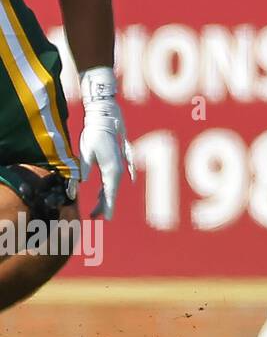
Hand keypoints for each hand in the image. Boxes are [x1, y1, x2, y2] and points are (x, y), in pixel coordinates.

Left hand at [78, 74, 133, 220]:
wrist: (106, 117)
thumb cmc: (94, 134)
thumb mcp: (85, 152)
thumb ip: (82, 169)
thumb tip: (76, 185)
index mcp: (111, 169)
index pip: (110, 193)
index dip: (109, 207)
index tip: (108, 219)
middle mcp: (118, 169)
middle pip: (111, 192)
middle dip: (104, 205)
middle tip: (94, 217)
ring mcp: (119, 165)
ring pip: (112, 186)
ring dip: (105, 197)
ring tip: (96, 209)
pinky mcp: (116, 161)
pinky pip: (113, 179)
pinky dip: (108, 188)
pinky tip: (106, 192)